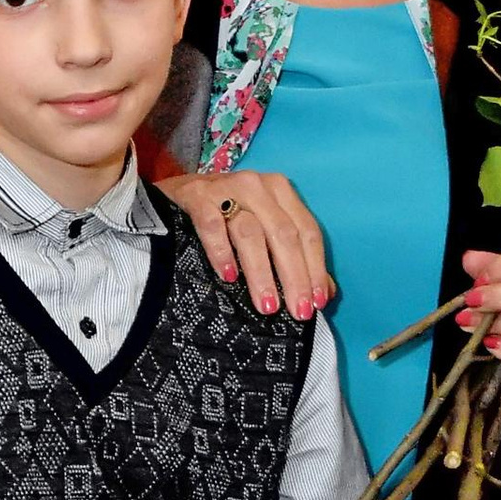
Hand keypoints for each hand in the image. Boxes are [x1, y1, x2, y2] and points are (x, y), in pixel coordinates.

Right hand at [158, 170, 331, 321]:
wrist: (175, 194)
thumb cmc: (226, 216)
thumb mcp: (263, 229)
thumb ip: (295, 257)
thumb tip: (325, 293)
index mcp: (280, 192)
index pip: (307, 231)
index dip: (315, 267)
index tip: (317, 302)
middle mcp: (257, 186)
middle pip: (283, 234)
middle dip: (293, 276)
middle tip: (297, 313)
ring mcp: (225, 189)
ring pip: (251, 232)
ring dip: (261, 272)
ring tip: (267, 306)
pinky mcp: (196, 197)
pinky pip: (212, 226)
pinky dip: (222, 252)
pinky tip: (229, 276)